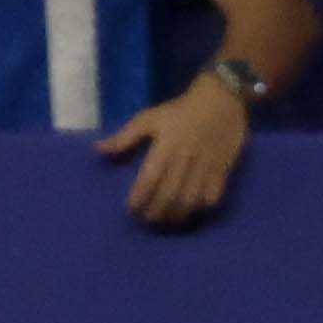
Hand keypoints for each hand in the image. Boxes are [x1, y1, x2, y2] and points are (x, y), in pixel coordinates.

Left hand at [105, 75, 250, 228]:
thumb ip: (124, 137)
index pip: (149, 179)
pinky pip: (214, 194)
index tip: (131, 210)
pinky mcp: (223, 168)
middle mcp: (186, 159)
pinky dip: (202, 207)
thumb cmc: (179, 111)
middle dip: (157, 212)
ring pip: (191, 198)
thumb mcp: (149, 118)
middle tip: (147, 220)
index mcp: (165, 147)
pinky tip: (193, 212)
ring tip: (167, 221)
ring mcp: (206, 165)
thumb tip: (98, 149)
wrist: (221, 100)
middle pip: (170, 194)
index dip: (139, 198)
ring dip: (178, 214)